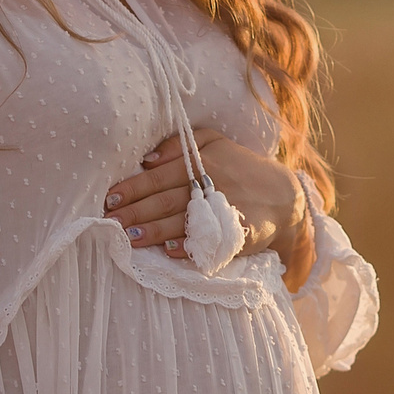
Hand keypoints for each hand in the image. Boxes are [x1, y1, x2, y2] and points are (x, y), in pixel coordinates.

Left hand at [103, 127, 314, 284]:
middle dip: (136, 212)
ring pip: (181, 223)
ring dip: (153, 231)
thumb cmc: (240, 166)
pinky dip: (187, 248)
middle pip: (166, 201)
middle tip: (110, 222)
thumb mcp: (214, 141)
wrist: (284, 196)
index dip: (134, 187)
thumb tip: (147, 159)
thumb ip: (180, 144)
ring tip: (128, 237)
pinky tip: (167, 252)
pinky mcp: (236, 235)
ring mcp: (224, 213)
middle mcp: (211, 187)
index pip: (160, 176)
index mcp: (202, 164)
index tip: (110, 198)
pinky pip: (208, 243)